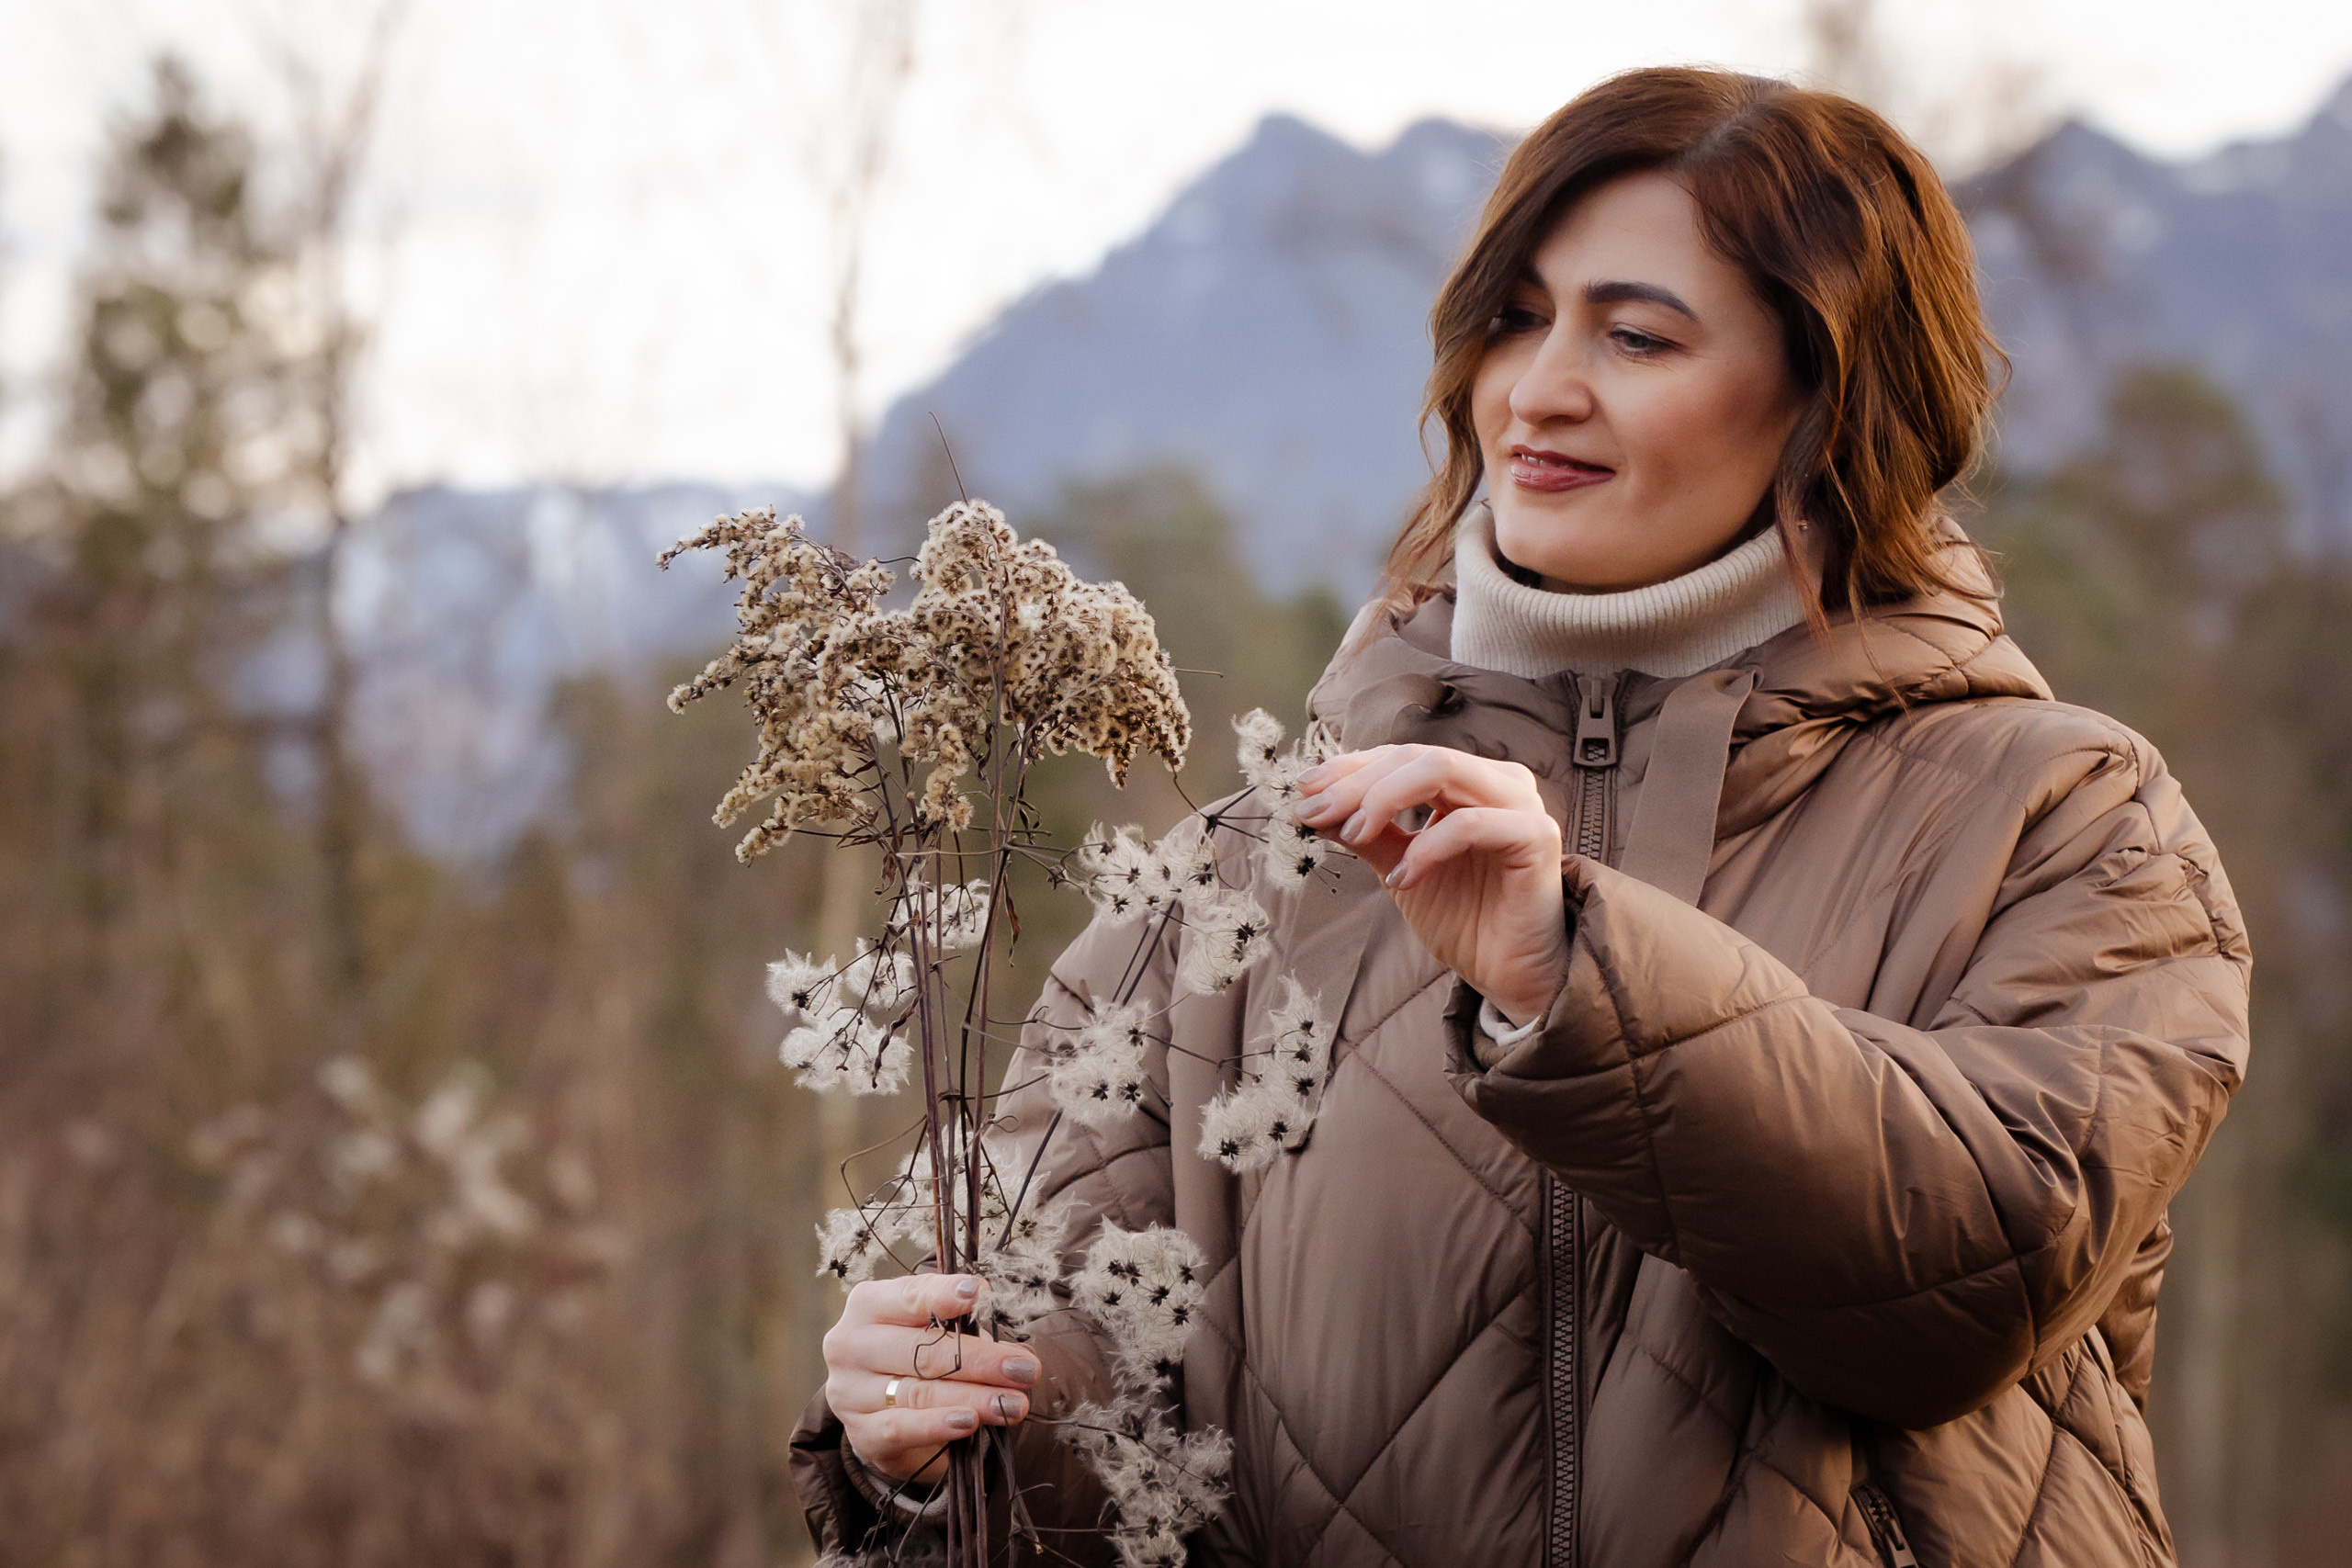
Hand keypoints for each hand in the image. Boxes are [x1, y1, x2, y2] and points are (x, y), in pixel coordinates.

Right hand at [824, 1274, 1036, 1485]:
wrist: (886, 1413)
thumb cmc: (915, 1356)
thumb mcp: (932, 1328)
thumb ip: (958, 1322)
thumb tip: (995, 1316)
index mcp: (868, 1306)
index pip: (909, 1296)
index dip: (944, 1295)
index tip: (980, 1294)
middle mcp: (850, 1345)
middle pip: (920, 1350)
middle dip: (980, 1360)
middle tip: (1025, 1368)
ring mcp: (850, 1392)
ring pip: (917, 1392)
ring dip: (973, 1397)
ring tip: (1012, 1402)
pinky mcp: (860, 1433)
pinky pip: (901, 1429)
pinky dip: (937, 1426)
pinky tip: (969, 1422)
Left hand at [1295, 746, 1567, 1024]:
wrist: (1509, 975)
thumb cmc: (1464, 919)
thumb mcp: (1400, 868)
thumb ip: (1367, 834)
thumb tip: (1314, 807)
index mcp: (1468, 782)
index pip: (1401, 755)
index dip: (1350, 768)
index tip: (1304, 791)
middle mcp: (1498, 782)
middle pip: (1415, 756)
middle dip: (1357, 783)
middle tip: (1315, 813)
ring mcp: (1520, 805)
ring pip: (1441, 769)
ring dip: (1384, 798)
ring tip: (1353, 835)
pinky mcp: (1536, 836)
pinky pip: (1470, 824)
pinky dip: (1426, 848)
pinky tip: (1401, 879)